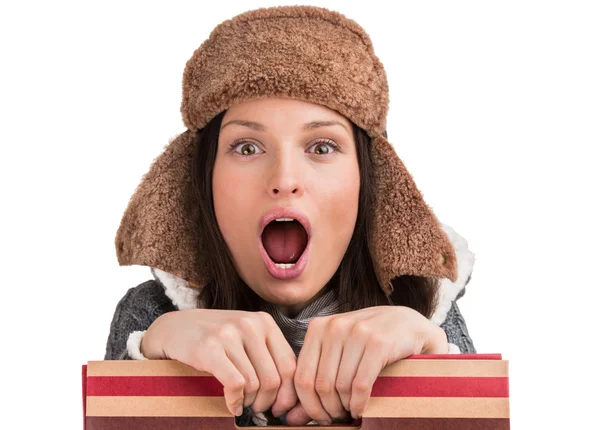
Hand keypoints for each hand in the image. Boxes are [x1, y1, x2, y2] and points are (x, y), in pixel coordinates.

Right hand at [141, 309, 297, 416]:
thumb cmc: (215, 337)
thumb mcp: (246, 337)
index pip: (289, 365)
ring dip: (249, 402)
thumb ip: (269, 357)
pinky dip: (235, 401)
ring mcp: (229, 334)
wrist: (174, 327)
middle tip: (257, 408)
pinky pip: (235, 384)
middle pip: (273, 378)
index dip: (288, 394)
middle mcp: (250, 324)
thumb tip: (290, 397)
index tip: (280, 408)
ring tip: (242, 403)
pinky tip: (232, 404)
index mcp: (264, 322)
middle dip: (267, 402)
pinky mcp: (209, 348)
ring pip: (254, 384)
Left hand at [285, 306, 447, 425]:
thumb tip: (290, 418)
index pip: (301, 376)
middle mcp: (335, 326)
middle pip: (320, 384)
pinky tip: (362, 408)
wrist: (409, 324)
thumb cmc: (369, 342)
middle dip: (328, 409)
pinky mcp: (379, 343)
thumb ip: (314, 382)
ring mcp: (357, 332)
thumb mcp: (338, 355)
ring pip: (340, 386)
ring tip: (352, 410)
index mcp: (318, 327)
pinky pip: (360, 385)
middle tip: (339, 416)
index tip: (321, 417)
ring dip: (346, 407)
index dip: (308, 405)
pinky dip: (359, 404)